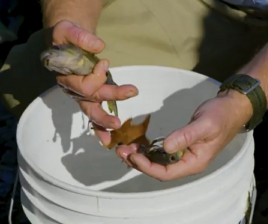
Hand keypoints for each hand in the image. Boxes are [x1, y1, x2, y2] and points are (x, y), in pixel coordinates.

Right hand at [49, 20, 137, 144]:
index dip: (97, 77)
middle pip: (91, 102)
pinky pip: (95, 114)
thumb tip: (99, 47)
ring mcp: (82, 95)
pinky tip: (107, 140)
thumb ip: (80, 37)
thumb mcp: (68, 31)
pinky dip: (101, 127)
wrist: (65, 42)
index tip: (105, 62)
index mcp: (66, 77)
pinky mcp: (91, 96)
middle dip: (107, 107)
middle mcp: (73, 90)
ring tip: (118, 127)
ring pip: (93, 111)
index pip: (84, 86)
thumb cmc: (65, 38)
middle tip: (123, 111)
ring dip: (105, 121)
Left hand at [116, 90, 252, 180]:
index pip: (166, 173)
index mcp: (193, 162)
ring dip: (140, 156)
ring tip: (124, 148)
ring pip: (158, 161)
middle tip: (121, 151)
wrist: (230, 107)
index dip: (147, 167)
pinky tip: (137, 143)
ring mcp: (183, 154)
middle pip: (158, 169)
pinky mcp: (181, 145)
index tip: (132, 154)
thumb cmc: (220, 116)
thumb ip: (185, 136)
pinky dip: (148, 149)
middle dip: (139, 162)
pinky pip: (161, 152)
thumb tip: (165, 147)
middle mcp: (187, 162)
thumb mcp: (204, 125)